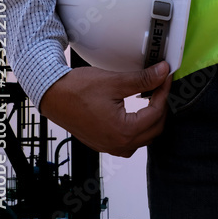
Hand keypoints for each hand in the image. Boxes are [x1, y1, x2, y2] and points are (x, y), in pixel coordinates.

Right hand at [40, 61, 172, 157]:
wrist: (52, 95)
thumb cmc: (77, 90)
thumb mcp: (115, 82)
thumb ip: (143, 80)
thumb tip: (163, 72)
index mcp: (122, 131)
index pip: (157, 113)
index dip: (164, 92)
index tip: (165, 77)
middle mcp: (116, 144)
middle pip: (154, 129)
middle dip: (161, 107)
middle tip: (161, 87)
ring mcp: (108, 146)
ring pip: (143, 139)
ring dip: (152, 121)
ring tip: (152, 99)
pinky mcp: (102, 143)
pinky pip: (129, 143)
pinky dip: (138, 130)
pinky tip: (137, 114)